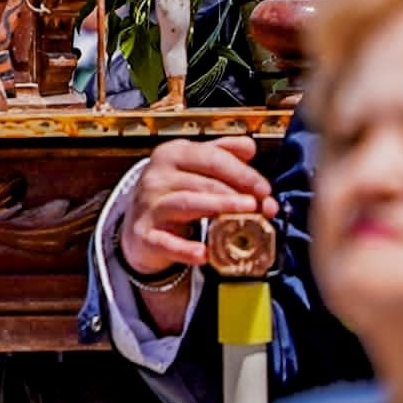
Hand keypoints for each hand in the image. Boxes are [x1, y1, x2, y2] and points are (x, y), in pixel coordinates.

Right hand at [118, 136, 281, 293]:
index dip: (242, 173)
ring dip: (218, 208)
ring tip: (245, 215)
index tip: (265, 189)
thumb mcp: (193, 165)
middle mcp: (158, 177)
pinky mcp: (144, 234)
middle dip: (237, 195)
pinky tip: (203, 254)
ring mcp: (149, 205)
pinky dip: (183, 249)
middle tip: (262, 207)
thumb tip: (249, 147)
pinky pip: (164, 242)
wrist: (138, 222)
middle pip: (203, 182)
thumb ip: (222, 153)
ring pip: (186, 203)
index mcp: (172, 154)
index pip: (212, 158)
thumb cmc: (173, 191)